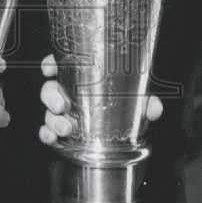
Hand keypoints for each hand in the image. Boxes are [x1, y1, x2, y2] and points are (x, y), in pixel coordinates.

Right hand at [37, 53, 162, 145]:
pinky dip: (47, 134)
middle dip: (52, 97)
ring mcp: (65, 113)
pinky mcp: (62, 131)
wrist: (126, 135)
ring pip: (49, 111)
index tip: (50, 69)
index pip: (62, 64)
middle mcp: (70, 92)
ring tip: (66, 128)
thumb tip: (153, 108)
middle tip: (62, 106)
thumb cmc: (128, 106)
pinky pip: (48, 131)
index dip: (51, 64)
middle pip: (50, 88)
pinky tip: (52, 138)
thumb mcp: (139, 101)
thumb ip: (147, 102)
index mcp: (84, 77)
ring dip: (53, 120)